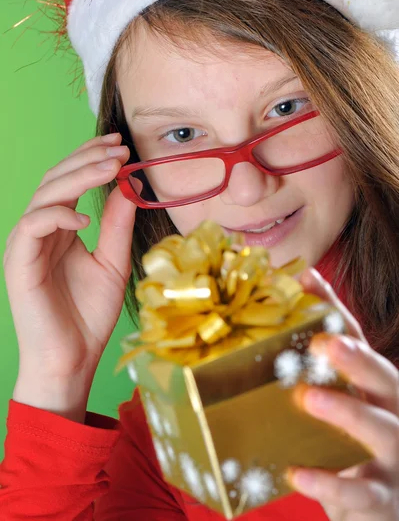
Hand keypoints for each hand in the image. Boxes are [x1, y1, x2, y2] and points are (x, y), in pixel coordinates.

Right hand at [3, 133, 137, 391]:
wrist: (73, 359)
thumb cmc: (90, 314)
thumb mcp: (113, 261)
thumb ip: (118, 224)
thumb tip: (130, 185)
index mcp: (61, 228)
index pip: (72, 182)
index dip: (92, 159)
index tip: (122, 146)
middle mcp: (41, 230)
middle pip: (57, 180)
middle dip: (87, 158)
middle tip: (118, 147)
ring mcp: (27, 244)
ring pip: (45, 195)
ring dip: (78, 176)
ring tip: (111, 167)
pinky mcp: (18, 261)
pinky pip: (32, 226)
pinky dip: (58, 215)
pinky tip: (85, 217)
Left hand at [287, 268, 398, 520]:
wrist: (381, 509)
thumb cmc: (351, 449)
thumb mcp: (337, 408)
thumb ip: (310, 377)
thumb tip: (264, 332)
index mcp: (377, 387)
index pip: (358, 339)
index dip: (335, 309)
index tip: (307, 280)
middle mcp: (394, 414)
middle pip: (385, 378)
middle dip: (358, 359)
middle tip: (326, 342)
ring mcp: (395, 457)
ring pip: (380, 430)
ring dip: (348, 412)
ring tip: (310, 398)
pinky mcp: (383, 498)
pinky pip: (360, 493)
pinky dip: (330, 483)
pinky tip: (297, 472)